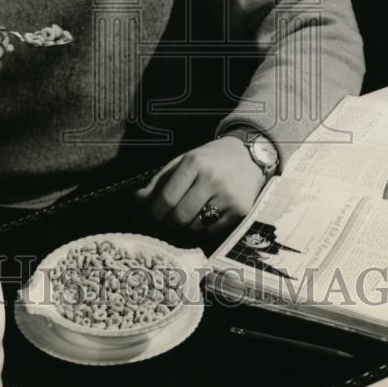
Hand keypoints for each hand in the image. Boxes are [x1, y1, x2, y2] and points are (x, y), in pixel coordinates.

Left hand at [135, 136, 266, 234]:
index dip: (156, 211)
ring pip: (196, 226)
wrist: (250, 156)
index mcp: (194, 163)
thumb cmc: (211, 159)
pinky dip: (205, 228)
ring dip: (188, 225)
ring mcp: (228, 196)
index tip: (155, 214)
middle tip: (169, 221)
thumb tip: (138, 199)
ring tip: (190, 214)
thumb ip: (160, 180)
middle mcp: (212, 179)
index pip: (167, 198)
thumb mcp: (184, 161)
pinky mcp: (241, 210)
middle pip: (181, 216)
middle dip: (170, 222)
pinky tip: (207, 215)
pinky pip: (214, 230)